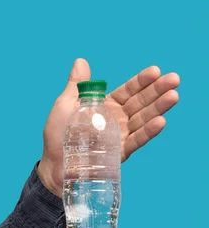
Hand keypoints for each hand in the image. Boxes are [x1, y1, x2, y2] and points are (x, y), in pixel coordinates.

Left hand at [37, 59, 179, 195]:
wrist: (54, 165)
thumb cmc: (57, 135)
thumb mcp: (65, 106)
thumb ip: (77, 85)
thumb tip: (81, 61)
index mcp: (105, 105)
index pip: (128, 91)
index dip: (141, 81)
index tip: (155, 71)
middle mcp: (117, 119)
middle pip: (141, 102)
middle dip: (157, 90)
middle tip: (174, 79)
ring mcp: (120, 136)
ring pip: (143, 119)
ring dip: (159, 108)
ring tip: (173, 96)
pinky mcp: (119, 152)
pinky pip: (136, 141)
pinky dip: (148, 132)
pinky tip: (160, 121)